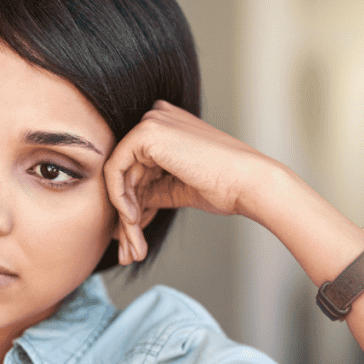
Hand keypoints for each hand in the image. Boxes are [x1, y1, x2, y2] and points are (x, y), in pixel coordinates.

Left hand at [104, 100, 279, 264]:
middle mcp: (156, 117)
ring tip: (133, 245)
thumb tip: (120, 206)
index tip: (135, 231)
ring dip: (124, 213)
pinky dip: (119, 198)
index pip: (134, 165)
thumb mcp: (174, 187)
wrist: (248, 183)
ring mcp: (151, 121)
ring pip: (118, 174)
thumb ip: (147, 188)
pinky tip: (133, 220)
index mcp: (166, 125)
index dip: (132, 201)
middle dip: (126, 211)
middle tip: (129, 247)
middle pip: (125, 170)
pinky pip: (114, 170)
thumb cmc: (222, 186)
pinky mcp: (145, 133)